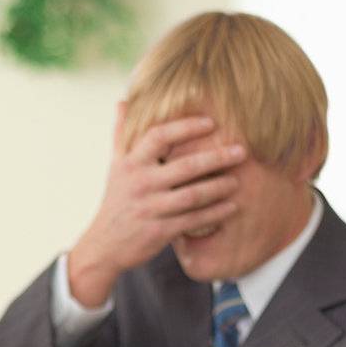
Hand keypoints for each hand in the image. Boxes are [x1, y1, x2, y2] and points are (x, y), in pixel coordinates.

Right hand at [66, 106, 246, 306]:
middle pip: (185, 166)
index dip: (186, 127)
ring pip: (193, 195)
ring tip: (238, 180)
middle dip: (216, 157)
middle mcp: (141, 183)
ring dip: (219, 187)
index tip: (211, 122)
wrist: (104, 245)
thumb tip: (122, 101)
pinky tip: (232, 206)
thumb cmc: (116, 200)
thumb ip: (121, 133)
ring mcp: (151, 208)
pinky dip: (215, 213)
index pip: (159, 136)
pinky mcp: (160, 231)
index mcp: (131, 163)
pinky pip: (194, 220)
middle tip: (241, 151)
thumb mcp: (114, 166)